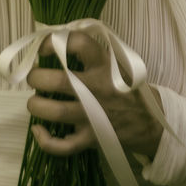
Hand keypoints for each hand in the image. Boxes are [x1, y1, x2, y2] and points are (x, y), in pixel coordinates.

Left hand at [24, 30, 164, 158]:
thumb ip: (89, 53)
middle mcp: (97, 88)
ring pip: (56, 111)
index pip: (76, 43)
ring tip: (34, 102)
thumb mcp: (116, 62)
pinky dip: (45, 140)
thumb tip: (52, 41)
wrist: (150, 121)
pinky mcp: (92, 138)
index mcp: (103, 64)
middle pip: (58, 81)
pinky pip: (63, 145)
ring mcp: (94, 115)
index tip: (41, 49)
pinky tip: (38, 130)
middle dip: (36, 78)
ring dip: (36, 106)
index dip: (51, 42)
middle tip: (34, 78)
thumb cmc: (126, 87)